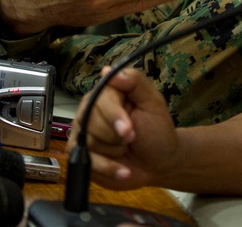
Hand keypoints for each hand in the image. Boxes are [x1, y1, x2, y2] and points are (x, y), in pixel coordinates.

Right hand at [70, 66, 179, 190]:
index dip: (114, 116)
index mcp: (105, 94)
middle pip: (91, 122)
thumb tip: (107, 70)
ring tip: (127, 150)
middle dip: (116, 136)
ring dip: (115, 152)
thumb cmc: (156, 130)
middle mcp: (89, 111)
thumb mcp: (153, 102)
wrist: (159, 162)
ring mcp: (83, 133)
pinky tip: (123, 171)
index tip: (129, 131)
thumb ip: (134, 82)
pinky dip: (108, 168)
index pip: (100, 99)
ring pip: (89, 142)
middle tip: (132, 139)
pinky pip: (86, 162)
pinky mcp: (82, 155)